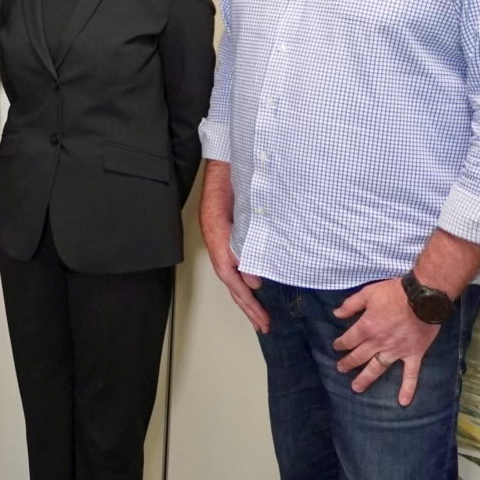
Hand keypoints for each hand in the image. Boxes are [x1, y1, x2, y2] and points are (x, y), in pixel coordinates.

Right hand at [198, 160, 268, 332]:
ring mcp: (219, 233)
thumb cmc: (236, 175)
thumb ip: (247, 243)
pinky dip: (244, 277)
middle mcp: (215, 236)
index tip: (261, 316)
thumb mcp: (247, 208)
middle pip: (229, 278)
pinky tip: (255, 284)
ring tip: (259, 314)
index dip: (245, 298)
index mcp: (217, 234)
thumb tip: (253, 278)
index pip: (228, 274)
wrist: (226, 155)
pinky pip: (233, 260)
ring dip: (245, 294)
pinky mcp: (227, 229)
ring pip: (230, 270)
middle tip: (263, 325)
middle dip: (246, 304)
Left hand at [332, 278, 441, 405]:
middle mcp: (379, 342)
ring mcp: (396, 351)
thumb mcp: (368, 293)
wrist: (424, 297)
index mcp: (367, 327)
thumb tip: (336, 314)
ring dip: (366, 378)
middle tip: (340, 369)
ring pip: (377, 368)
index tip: (337, 347)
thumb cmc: (395, 292)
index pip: (349, 340)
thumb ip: (351, 304)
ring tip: (356, 388)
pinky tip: (403, 402)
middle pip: (359, 356)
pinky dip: (408, 389)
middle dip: (348, 363)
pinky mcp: (414, 354)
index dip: (340, 344)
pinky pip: (411, 375)